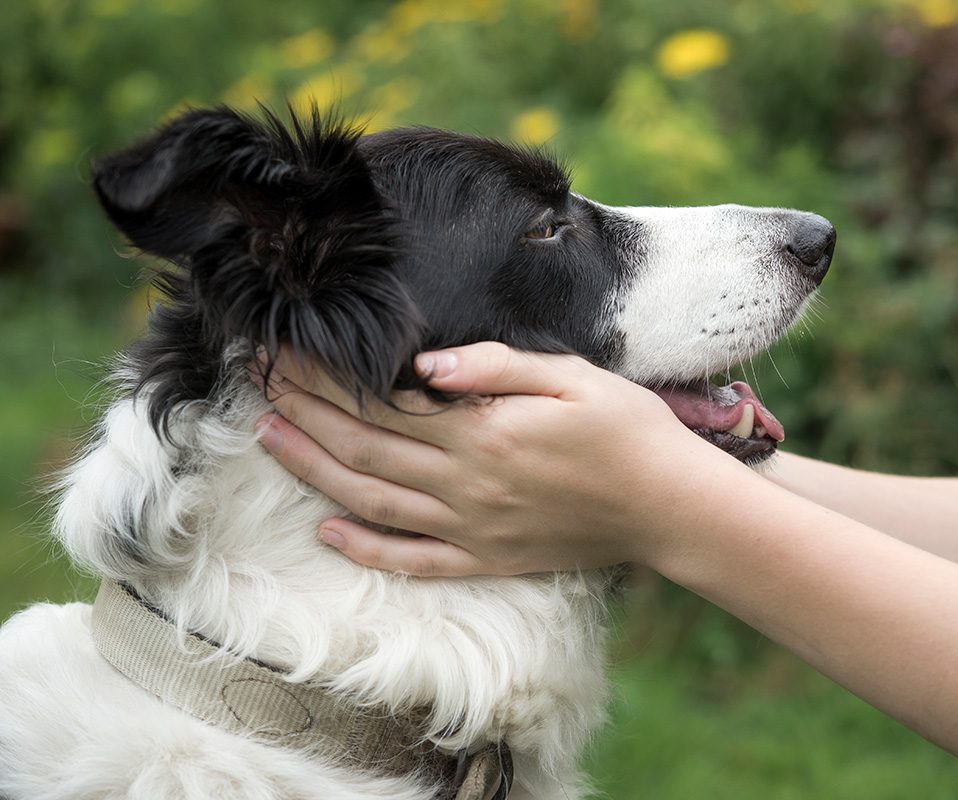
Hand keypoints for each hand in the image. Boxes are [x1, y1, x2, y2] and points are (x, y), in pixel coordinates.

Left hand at [255, 342, 735, 575]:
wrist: (667, 505)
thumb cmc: (627, 430)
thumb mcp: (574, 377)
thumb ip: (497, 367)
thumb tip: (425, 363)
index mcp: (482, 433)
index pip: (382, 401)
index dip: (326, 378)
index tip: (285, 352)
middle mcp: (465, 485)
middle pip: (364, 448)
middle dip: (304, 413)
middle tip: (257, 385)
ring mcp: (472, 528)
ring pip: (373, 502)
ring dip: (314, 471)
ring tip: (269, 440)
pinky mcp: (487, 559)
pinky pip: (412, 561)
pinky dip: (365, 549)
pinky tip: (327, 532)